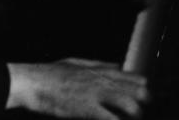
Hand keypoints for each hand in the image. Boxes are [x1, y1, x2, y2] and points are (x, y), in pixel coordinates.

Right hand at [6, 59, 149, 118]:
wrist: (32, 83)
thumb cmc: (50, 74)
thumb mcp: (74, 63)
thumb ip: (97, 64)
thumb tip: (117, 65)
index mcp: (98, 70)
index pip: (133, 77)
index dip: (144, 87)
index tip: (146, 95)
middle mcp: (101, 81)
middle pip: (137, 91)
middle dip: (144, 103)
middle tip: (140, 111)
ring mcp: (96, 95)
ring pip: (131, 106)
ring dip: (135, 115)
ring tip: (130, 119)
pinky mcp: (89, 109)